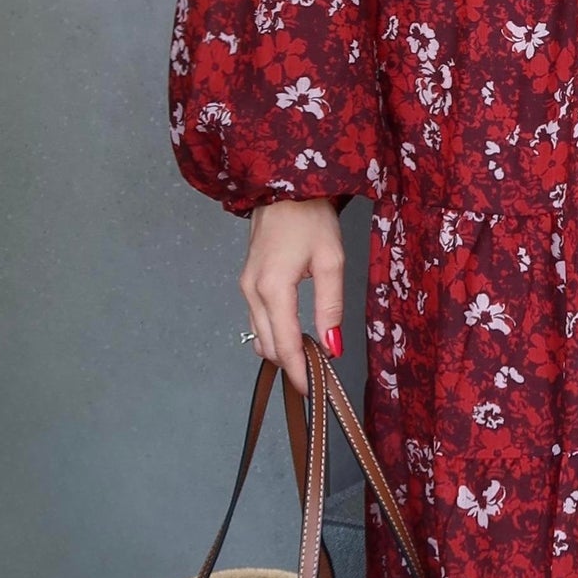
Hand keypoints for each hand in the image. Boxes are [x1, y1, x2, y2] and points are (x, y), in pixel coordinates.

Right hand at [240, 198, 343, 394]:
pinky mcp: (247, 281)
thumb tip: (332, 347)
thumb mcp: (330, 261)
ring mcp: (245, 286)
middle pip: (267, 345)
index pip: (284, 345)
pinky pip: (256, 319)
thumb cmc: (310, 218)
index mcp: (272, 289)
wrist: (282, 185)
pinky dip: (273, 333)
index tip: (313, 392)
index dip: (298, 371)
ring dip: (280, 350)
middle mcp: (252, 292)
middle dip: (290, 365)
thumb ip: (330, 307)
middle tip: (317, 379)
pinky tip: (294, 334)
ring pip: (259, 334)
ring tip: (310, 358)